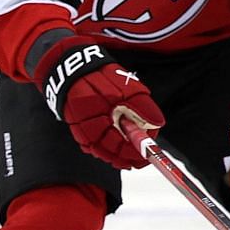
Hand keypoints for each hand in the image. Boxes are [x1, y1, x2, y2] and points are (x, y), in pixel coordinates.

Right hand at [35, 39, 163, 169]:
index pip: (118, 145)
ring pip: (99, 150)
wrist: (71, 68)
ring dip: (115, 155)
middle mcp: (86, 128)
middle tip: (141, 161)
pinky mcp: (76, 127)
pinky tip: (113, 148)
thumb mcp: (127, 88)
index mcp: (100, 119)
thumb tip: (158, 124)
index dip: (134, 153)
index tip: (147, 156)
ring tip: (130, 158)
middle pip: (107, 152)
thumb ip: (142, 107)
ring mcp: (79, 129)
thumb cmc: (100, 76)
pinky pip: (90, 144)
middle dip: (125, 158)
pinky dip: (103, 148)